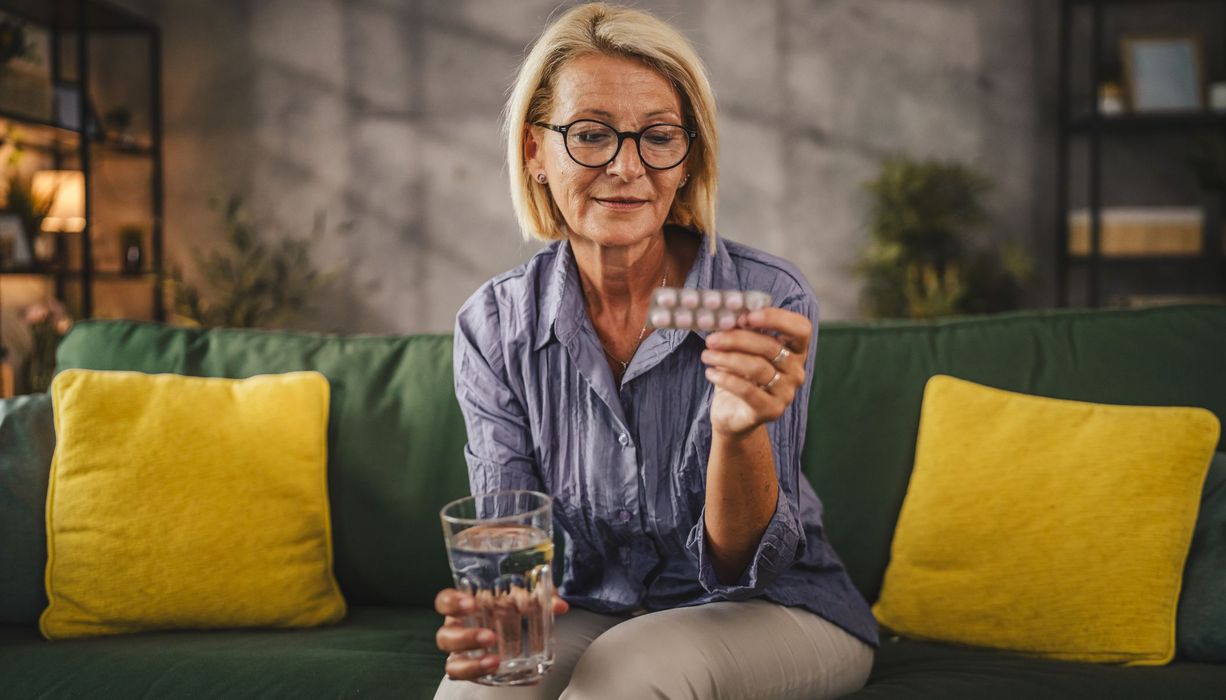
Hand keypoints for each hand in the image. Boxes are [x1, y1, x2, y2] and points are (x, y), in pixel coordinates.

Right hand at [434, 587, 569, 680]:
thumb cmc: (511, 602)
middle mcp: (458, 629)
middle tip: (490, 637)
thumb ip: (541, 595)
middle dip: (465, 638)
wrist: (517, 621)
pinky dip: (499, 680)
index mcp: (463, 606)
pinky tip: (527, 678)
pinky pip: (477, 680)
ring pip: (453, 664)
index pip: (445, 601)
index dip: (452, 603)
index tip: (471, 603)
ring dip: (473, 665)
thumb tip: (560, 606)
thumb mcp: (525, 594)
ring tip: (496, 662)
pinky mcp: (478, 670)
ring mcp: (465, 653)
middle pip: (445, 636)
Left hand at [701, 307, 811, 436]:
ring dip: (727, 358)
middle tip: (712, 339)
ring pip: (757, 367)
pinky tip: (710, 373)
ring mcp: (786, 392)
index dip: (777, 318)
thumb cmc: (739, 375)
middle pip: (771, 346)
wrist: (733, 414)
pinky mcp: (772, 410)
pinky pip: (747, 390)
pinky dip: (726, 379)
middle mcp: (796, 371)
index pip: (800, 328)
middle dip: (737, 339)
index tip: (747, 316)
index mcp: (795, 350)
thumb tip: (735, 315)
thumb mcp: (741, 350)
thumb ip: (743, 331)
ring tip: (706, 355)